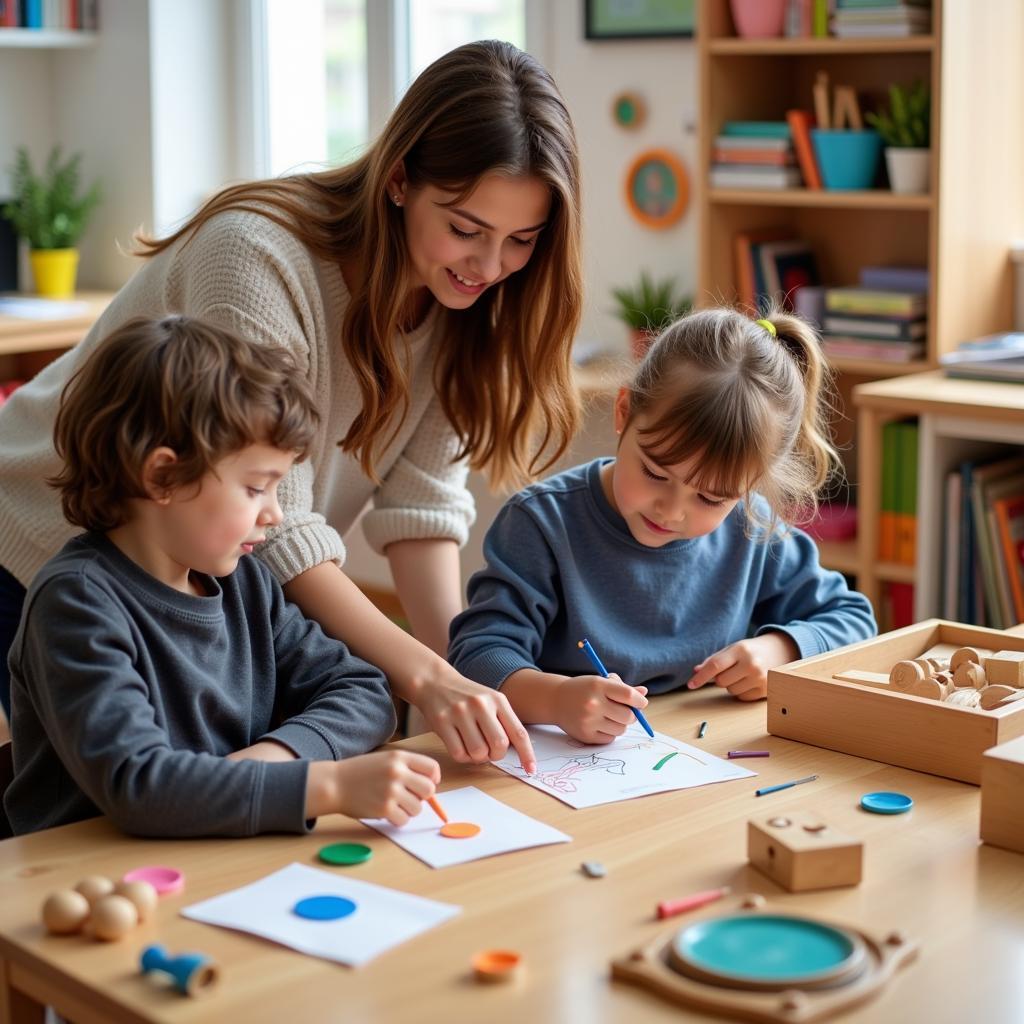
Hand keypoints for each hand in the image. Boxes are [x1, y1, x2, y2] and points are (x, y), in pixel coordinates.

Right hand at [320, 750, 440, 825]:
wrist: (334, 783)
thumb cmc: (361, 772)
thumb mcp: (385, 759)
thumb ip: (407, 768)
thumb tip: (431, 787)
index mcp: (400, 757)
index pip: (432, 768)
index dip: (433, 779)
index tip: (428, 784)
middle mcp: (397, 772)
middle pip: (429, 790)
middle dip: (422, 797)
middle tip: (409, 797)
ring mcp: (391, 791)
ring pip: (418, 808)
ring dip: (409, 810)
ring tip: (394, 804)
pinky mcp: (384, 809)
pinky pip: (404, 820)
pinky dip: (398, 820)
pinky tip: (387, 813)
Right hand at [415, 668, 536, 772]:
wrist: (435, 682)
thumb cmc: (467, 697)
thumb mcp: (490, 701)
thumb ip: (503, 722)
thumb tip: (517, 752)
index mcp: (497, 700)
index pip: (518, 732)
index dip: (527, 754)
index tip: (531, 770)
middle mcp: (480, 704)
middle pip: (499, 745)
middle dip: (496, 755)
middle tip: (489, 751)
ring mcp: (460, 712)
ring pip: (478, 752)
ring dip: (478, 758)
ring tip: (473, 748)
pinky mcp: (442, 722)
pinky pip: (458, 753)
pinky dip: (463, 757)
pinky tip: (461, 747)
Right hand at [552, 673, 648, 743]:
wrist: (556, 700)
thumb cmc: (584, 689)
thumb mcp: (601, 682)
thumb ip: (623, 688)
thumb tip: (644, 693)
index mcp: (598, 685)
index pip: (628, 695)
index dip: (639, 701)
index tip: (641, 703)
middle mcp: (593, 703)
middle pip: (628, 716)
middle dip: (631, 715)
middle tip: (624, 711)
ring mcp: (589, 721)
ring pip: (621, 729)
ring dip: (620, 724)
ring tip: (609, 717)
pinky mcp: (585, 736)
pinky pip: (610, 739)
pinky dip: (609, 733)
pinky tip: (600, 724)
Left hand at [685, 633, 798, 701]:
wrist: (779, 652)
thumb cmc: (750, 650)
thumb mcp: (732, 649)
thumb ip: (713, 659)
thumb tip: (696, 671)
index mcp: (740, 650)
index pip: (715, 666)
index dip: (701, 677)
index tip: (691, 684)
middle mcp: (751, 664)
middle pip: (721, 681)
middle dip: (720, 678)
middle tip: (731, 669)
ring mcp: (760, 678)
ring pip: (731, 691)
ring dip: (731, 685)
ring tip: (743, 674)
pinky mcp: (765, 690)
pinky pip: (742, 697)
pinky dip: (741, 691)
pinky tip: (750, 681)